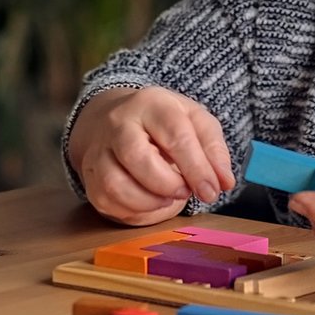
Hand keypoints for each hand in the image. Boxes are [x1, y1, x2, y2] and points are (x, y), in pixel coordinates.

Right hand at [67, 86, 234, 225]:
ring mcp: (99, 149)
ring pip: (115, 184)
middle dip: (167, 184)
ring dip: (149, 202)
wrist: (117, 118)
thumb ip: (213, 150)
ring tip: (169, 198)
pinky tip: (150, 203)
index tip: (212, 191)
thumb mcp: (195, 122)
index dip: (196, 167)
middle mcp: (119, 123)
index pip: (175, 134)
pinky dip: (133, 210)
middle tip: (186, 192)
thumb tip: (224, 182)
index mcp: (152, 104)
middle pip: (136, 156)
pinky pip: (106, 201)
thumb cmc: (164, 122)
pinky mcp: (90, 175)